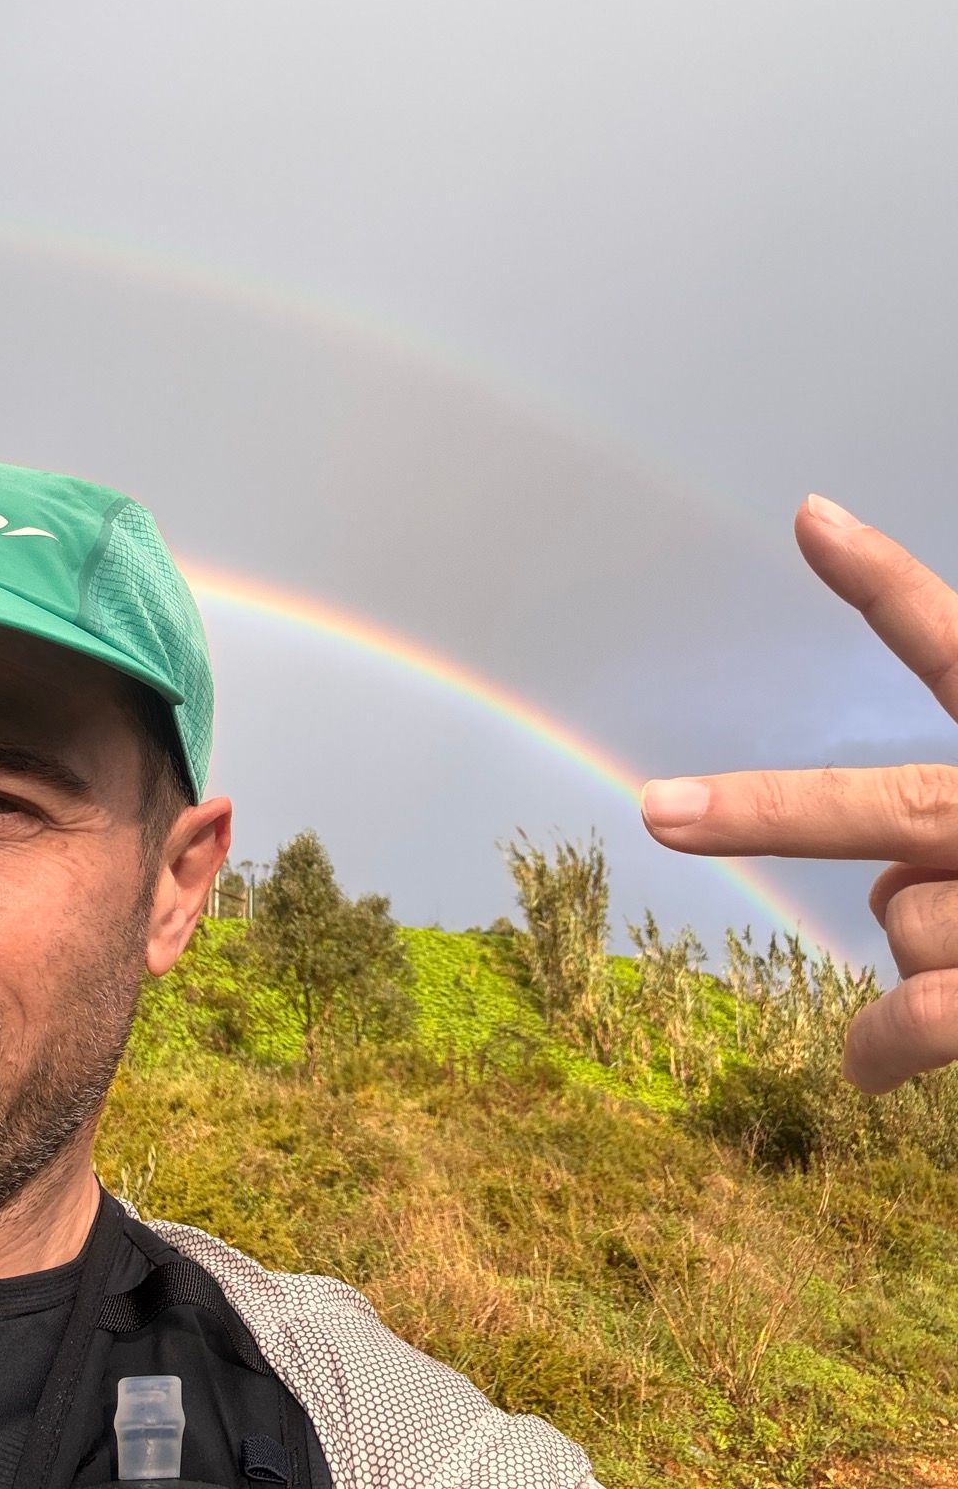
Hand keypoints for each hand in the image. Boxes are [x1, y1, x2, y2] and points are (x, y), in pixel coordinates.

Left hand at [640, 494, 957, 1095]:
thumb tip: (884, 904)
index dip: (885, 588)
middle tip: (661, 814)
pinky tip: (858, 1069)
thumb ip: (955, 832)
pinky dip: (884, 1044)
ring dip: (932, 943)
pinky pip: (920, 1021)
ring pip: (905, 924)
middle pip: (885, 810)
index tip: (807, 519)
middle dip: (766, 813)